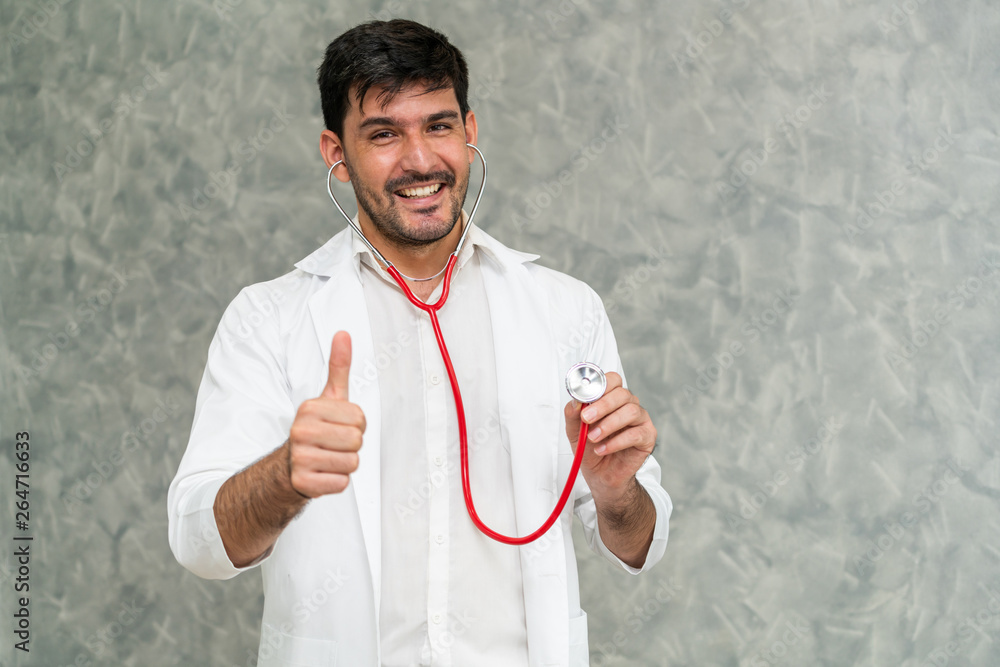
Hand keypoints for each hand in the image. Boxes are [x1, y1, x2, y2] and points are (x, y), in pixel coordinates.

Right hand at [287, 331, 366, 496]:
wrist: (288, 467)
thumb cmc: (315, 429)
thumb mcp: (328, 397)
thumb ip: (338, 367)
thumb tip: (343, 334)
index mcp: (310, 408)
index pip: (360, 419)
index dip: (355, 425)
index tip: (338, 426)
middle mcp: (301, 431)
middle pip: (357, 441)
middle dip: (351, 445)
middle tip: (333, 444)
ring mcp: (300, 458)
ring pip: (352, 463)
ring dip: (345, 464)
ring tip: (328, 457)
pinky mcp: (304, 483)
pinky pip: (342, 482)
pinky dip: (337, 481)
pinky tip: (323, 473)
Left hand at [564, 372, 655, 499]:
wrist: (601, 474)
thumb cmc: (590, 448)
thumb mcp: (574, 430)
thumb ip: (573, 414)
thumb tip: (575, 401)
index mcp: (612, 397)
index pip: (612, 380)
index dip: (600, 386)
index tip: (584, 397)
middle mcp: (628, 404)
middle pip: (622, 394)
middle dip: (602, 405)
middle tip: (587, 419)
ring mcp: (640, 419)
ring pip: (631, 411)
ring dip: (608, 424)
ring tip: (593, 438)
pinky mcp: (648, 436)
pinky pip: (636, 434)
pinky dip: (616, 442)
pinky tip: (602, 449)